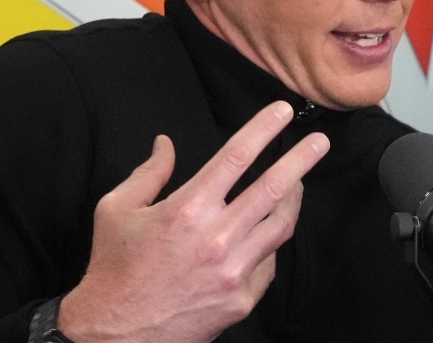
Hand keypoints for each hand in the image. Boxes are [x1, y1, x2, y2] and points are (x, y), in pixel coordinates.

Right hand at [57, 101, 329, 342]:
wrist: (115, 333)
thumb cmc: (114, 269)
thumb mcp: (117, 210)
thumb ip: (148, 173)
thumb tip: (165, 143)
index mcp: (187, 209)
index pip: (236, 157)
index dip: (264, 129)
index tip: (282, 112)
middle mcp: (217, 238)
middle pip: (272, 189)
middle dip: (301, 161)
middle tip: (319, 142)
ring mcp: (233, 271)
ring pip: (280, 227)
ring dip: (293, 201)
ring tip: (298, 183)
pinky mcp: (241, 299)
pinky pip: (268, 263)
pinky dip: (269, 244)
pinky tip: (267, 232)